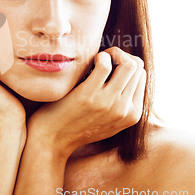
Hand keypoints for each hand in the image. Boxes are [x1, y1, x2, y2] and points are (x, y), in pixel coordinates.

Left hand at [27, 46, 145, 157]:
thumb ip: (121, 103)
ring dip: (113, 53)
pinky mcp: (89, 95)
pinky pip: (105, 64)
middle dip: (121, 55)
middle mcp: (124, 110)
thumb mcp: (108, 121)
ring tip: (98, 58)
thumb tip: (127, 73)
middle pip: (137, 67)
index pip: (142, 76)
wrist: (52, 140)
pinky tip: (90, 61)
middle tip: (102, 58)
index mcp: (133, 115)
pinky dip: (100, 56)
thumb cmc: (77, 125)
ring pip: (129, 64)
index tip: (110, 65)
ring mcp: (108, 103)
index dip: (126, 64)